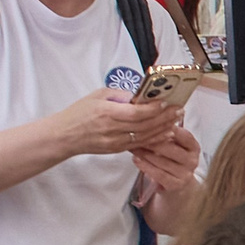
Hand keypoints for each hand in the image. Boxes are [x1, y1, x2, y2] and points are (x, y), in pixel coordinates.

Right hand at [54, 90, 180, 158]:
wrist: (64, 136)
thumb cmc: (79, 112)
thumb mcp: (98, 96)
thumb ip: (120, 95)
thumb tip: (140, 96)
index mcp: (108, 113)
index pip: (138, 113)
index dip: (155, 109)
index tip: (168, 102)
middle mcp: (113, 129)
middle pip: (146, 125)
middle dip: (165, 117)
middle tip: (180, 110)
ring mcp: (116, 142)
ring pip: (146, 136)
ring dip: (164, 128)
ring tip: (177, 120)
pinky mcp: (117, 150)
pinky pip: (140, 144)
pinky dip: (155, 139)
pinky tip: (165, 133)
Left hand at [129, 123, 200, 194]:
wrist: (178, 185)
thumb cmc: (172, 160)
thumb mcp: (174, 145)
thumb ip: (167, 134)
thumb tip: (149, 119)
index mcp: (194, 147)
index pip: (183, 135)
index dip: (167, 128)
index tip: (151, 122)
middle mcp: (192, 160)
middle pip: (170, 148)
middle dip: (150, 140)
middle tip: (135, 134)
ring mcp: (185, 174)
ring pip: (162, 160)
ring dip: (144, 152)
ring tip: (132, 146)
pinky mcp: (176, 185)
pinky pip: (158, 174)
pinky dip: (145, 166)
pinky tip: (136, 159)